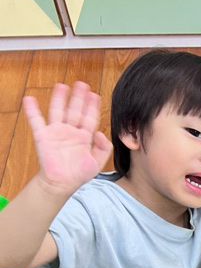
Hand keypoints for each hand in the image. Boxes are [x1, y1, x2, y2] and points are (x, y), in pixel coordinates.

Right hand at [25, 82, 111, 196]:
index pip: (89, 118)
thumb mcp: (97, 162)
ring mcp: (56, 132)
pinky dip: (32, 110)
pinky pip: (36, 121)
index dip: (92, 107)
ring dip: (59, 99)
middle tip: (82, 84)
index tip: (95, 95)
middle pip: (74, 110)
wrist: (62, 184)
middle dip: (78, 98)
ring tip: (61, 85)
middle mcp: (70, 131)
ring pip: (57, 111)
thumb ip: (103, 148)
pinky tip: (29, 98)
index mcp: (84, 137)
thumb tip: (101, 134)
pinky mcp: (43, 137)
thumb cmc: (79, 174)